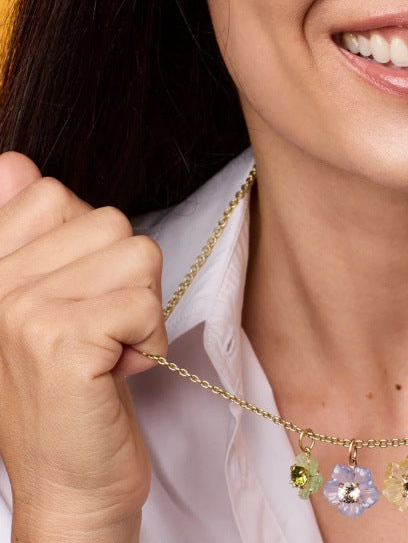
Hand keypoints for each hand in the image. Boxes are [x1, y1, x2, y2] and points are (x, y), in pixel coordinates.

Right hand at [0, 151, 165, 535]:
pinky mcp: (61, 343)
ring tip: (109, 350)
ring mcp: (20, 312)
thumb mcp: (47, 306)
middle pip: (109, 221)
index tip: (78, 296)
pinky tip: (119, 372)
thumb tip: (15, 162)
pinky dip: (149, 340)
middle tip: (99, 331)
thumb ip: (31, 233)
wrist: (70, 486)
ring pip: (136, 255)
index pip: (54, 193)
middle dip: (125, 279)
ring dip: (141, 308)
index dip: (91, 245)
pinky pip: (143, 303)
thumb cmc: (72, 392)